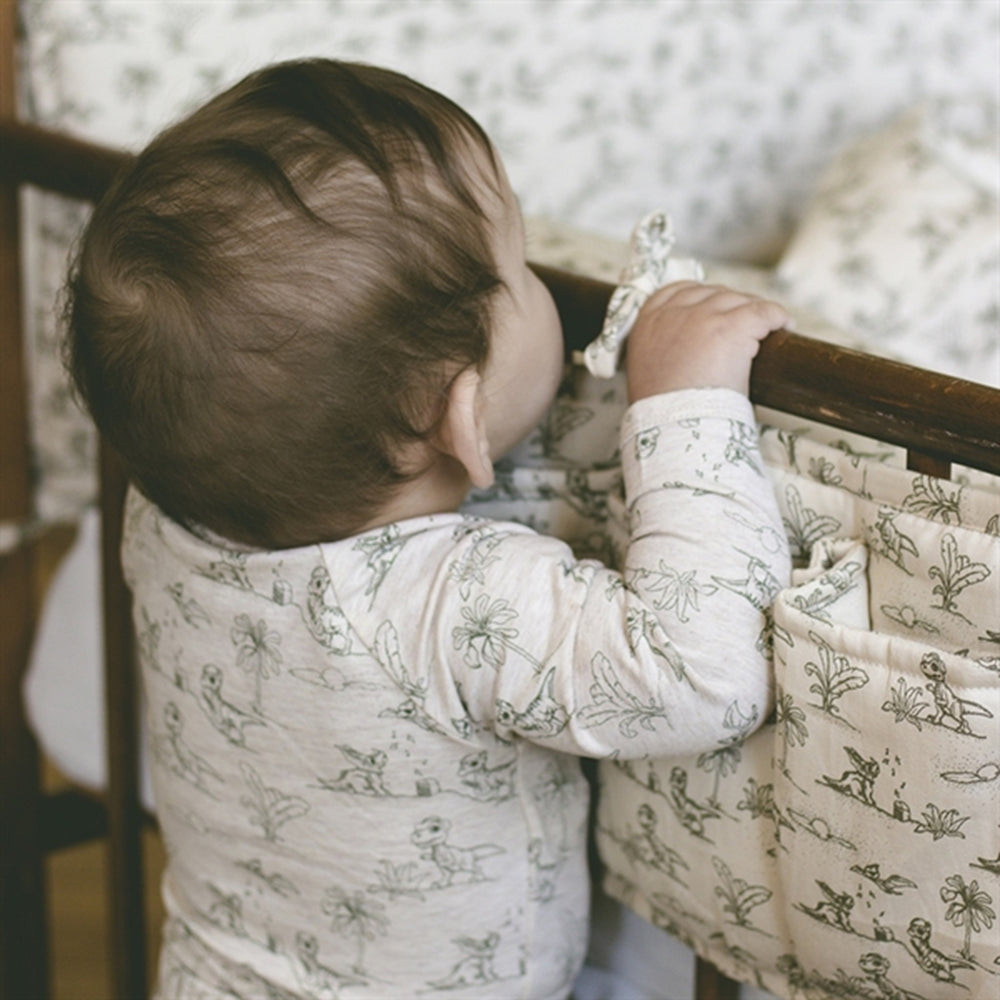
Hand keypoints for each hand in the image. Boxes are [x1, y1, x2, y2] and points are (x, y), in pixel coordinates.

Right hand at [625, 282, 787, 400]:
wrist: (673, 424)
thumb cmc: (662, 410)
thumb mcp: (647, 371)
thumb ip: (660, 352)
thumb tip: (683, 357)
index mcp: (649, 322)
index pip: (678, 291)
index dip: (703, 298)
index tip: (717, 310)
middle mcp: (675, 313)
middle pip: (713, 294)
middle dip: (732, 307)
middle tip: (746, 327)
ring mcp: (704, 317)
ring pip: (739, 301)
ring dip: (754, 313)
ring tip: (766, 330)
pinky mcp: (732, 327)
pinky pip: (764, 311)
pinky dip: (777, 317)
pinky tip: (783, 327)